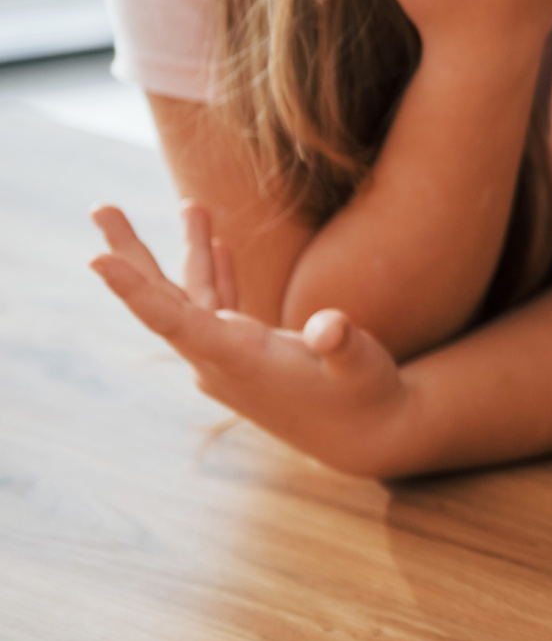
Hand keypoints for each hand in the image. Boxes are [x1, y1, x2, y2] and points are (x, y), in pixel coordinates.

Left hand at [89, 204, 420, 479]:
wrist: (367, 436)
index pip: (174, 319)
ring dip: (189, 250)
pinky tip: (215, 246)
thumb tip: (330, 327)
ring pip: (191, 297)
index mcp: (239, 359)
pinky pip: (217, 308)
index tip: (96, 259)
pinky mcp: (245, 354)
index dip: (134, 289)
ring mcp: (228, 357)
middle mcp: (220, 359)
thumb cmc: (367, 398)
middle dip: (132, 253)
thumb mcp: (364, 368)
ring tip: (188, 204)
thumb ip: (343, 345)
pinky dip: (215, 274)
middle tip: (100, 207)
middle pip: (163, 300)